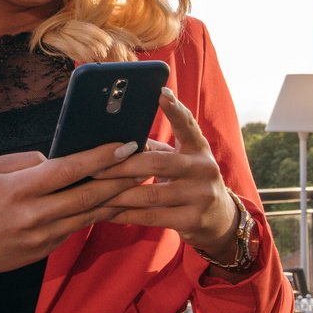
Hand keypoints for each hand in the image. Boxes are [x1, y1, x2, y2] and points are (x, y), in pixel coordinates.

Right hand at [0, 140, 144, 303]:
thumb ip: (27, 161)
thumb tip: (58, 158)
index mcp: (19, 189)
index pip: (68, 170)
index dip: (99, 157)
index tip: (124, 145)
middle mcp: (34, 215)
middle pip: (87, 195)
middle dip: (120, 179)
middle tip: (145, 164)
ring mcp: (42, 237)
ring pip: (89, 215)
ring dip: (116, 198)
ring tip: (138, 182)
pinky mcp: (45, 250)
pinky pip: (76, 228)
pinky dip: (96, 213)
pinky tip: (112, 201)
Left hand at [95, 88, 238, 258]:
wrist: (219, 219)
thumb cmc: (188, 181)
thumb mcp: (182, 161)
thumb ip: (155, 149)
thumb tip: (115, 140)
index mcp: (199, 148)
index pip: (187, 125)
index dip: (175, 109)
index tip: (160, 93)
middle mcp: (204, 168)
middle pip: (156, 164)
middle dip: (121, 166)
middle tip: (94, 168)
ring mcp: (201, 195)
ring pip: (149, 194)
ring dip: (116, 194)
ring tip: (93, 192)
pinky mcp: (193, 219)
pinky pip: (150, 216)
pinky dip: (125, 215)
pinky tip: (107, 213)